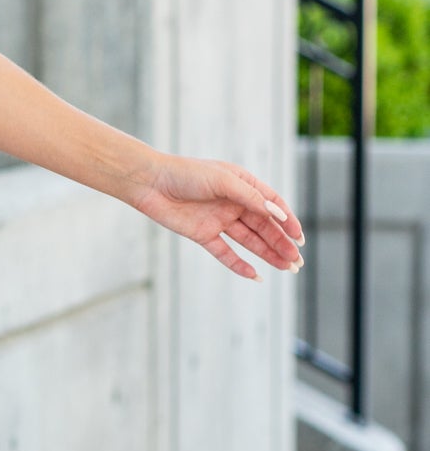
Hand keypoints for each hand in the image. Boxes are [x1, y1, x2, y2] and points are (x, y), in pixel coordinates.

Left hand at [131, 153, 303, 280]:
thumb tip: (278, 213)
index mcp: (242, 184)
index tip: (299, 237)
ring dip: (268, 254)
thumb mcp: (223, 181)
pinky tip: (255, 275)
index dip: (287, 221)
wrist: (150, 183)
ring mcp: (219, 220)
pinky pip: (225, 252)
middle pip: (264, 226)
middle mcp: (233, 203)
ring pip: (250, 241)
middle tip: (297, 261)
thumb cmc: (186, 174)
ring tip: (287, 268)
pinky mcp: (203, 235)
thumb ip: (250, 198)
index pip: (272, 204)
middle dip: (282, 243)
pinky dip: (239, 264)